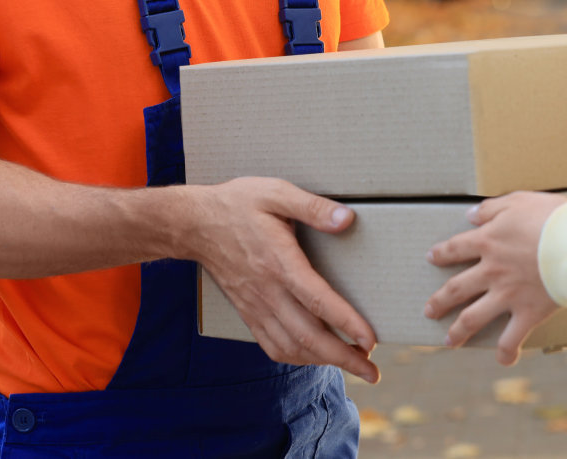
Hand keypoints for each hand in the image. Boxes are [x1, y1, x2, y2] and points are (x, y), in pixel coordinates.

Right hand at [183, 177, 379, 382]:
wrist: (193, 224)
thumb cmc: (238, 204)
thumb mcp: (275, 192)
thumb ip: (312, 207)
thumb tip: (347, 219)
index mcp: (279, 262)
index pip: (317, 301)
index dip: (346, 323)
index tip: (370, 340)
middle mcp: (268, 291)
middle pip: (309, 335)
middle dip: (343, 358)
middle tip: (373, 372)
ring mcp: (256, 306)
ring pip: (292, 346)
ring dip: (324, 362)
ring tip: (353, 367)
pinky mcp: (248, 313)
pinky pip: (273, 345)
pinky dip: (298, 358)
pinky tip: (315, 358)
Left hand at [424, 191, 566, 365]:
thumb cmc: (551, 219)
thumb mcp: (518, 200)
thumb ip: (491, 208)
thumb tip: (470, 214)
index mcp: (488, 242)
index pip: (456, 248)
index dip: (442, 253)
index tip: (431, 258)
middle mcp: (491, 271)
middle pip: (456, 288)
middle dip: (440, 301)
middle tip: (429, 311)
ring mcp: (507, 295)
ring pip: (473, 317)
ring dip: (458, 331)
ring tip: (449, 341)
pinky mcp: (527, 313)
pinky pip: (512, 338)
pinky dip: (507, 352)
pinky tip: (503, 360)